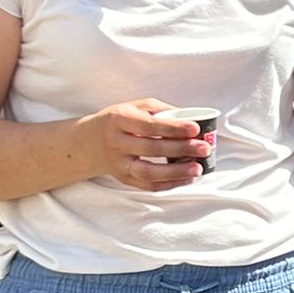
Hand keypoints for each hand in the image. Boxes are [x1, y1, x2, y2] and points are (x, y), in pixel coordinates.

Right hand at [84, 99, 211, 190]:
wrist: (89, 142)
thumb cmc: (118, 121)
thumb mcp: (134, 107)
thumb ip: (160, 110)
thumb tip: (189, 117)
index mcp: (119, 119)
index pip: (149, 125)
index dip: (173, 128)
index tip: (195, 129)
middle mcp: (116, 143)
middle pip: (151, 148)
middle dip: (181, 149)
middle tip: (204, 148)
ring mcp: (119, 164)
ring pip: (149, 172)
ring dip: (176, 172)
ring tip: (198, 168)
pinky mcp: (124, 179)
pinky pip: (148, 185)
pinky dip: (169, 184)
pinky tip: (187, 178)